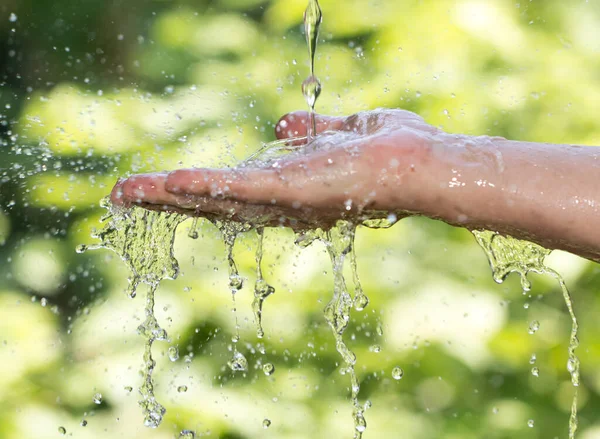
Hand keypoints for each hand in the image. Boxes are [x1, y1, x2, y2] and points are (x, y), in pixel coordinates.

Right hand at [110, 109, 447, 227]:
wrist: (423, 165)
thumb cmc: (393, 152)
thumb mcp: (345, 133)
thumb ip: (313, 131)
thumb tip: (284, 124)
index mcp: (290, 189)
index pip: (230, 192)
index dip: (193, 191)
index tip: (160, 187)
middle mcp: (280, 203)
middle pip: (211, 204)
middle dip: (165, 201)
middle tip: (124, 196)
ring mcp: (284, 200)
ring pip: (214, 202)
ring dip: (169, 198)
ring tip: (127, 192)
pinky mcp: (291, 191)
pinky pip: (240, 192)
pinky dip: (204, 190)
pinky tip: (169, 184)